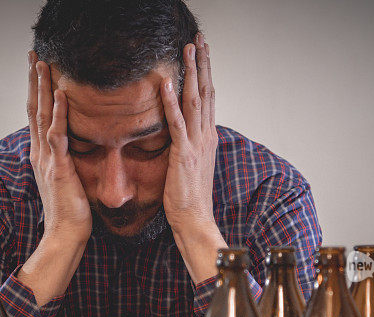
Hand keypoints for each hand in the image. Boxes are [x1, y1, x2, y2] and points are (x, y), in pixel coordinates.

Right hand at [26, 51, 91, 244]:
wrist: (65, 235)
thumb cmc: (71, 212)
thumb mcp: (66, 181)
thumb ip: (66, 162)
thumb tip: (74, 150)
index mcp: (42, 157)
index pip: (38, 117)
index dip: (37, 92)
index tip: (38, 70)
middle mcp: (39, 154)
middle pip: (34, 109)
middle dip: (34, 81)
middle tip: (33, 55)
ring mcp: (46, 160)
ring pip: (42, 116)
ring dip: (43, 88)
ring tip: (42, 63)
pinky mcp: (58, 167)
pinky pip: (58, 134)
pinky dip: (60, 113)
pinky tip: (63, 94)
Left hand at [161, 33, 217, 233]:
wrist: (195, 220)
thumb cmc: (189, 198)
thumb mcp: (190, 166)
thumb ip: (187, 147)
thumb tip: (180, 136)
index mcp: (208, 138)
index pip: (209, 98)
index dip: (205, 73)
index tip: (202, 52)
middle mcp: (206, 136)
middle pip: (207, 91)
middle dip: (202, 63)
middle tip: (199, 39)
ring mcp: (196, 144)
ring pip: (196, 100)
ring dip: (191, 73)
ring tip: (187, 49)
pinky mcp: (184, 154)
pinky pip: (177, 123)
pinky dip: (171, 103)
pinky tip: (165, 84)